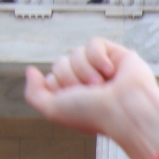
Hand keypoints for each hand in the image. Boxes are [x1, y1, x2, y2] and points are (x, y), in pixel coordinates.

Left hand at [25, 38, 158, 158]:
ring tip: (102, 85)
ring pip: (76, 52)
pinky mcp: (117, 55)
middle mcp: (87, 82)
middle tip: (90, 92)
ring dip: (85, 70)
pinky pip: (94, 43)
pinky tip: (110, 71)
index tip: (73, 100)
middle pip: (61, 63)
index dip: (58, 86)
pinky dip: (98, 57)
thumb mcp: (53, 110)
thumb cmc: (93, 115)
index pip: (52, 78)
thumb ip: (34, 94)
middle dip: (71, 77)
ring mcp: (102, 69)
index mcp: (75, 96)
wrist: (126, 111)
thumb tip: (31, 70)